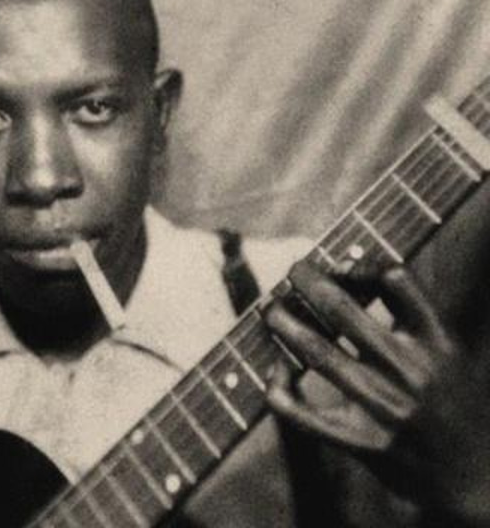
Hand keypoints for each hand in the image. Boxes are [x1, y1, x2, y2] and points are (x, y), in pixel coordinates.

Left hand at [264, 260, 489, 524]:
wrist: (477, 475)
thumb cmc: (454, 401)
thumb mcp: (449, 352)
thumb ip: (411, 316)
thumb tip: (349, 271)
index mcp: (437, 342)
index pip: (395, 280)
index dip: (359, 263)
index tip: (340, 264)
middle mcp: (410, 370)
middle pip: (342, 309)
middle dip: (307, 281)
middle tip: (293, 269)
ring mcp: (385, 408)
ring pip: (318, 352)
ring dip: (284, 323)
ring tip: (270, 309)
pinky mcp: (363, 444)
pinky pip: (305, 415)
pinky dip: (280, 391)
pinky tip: (275, 374)